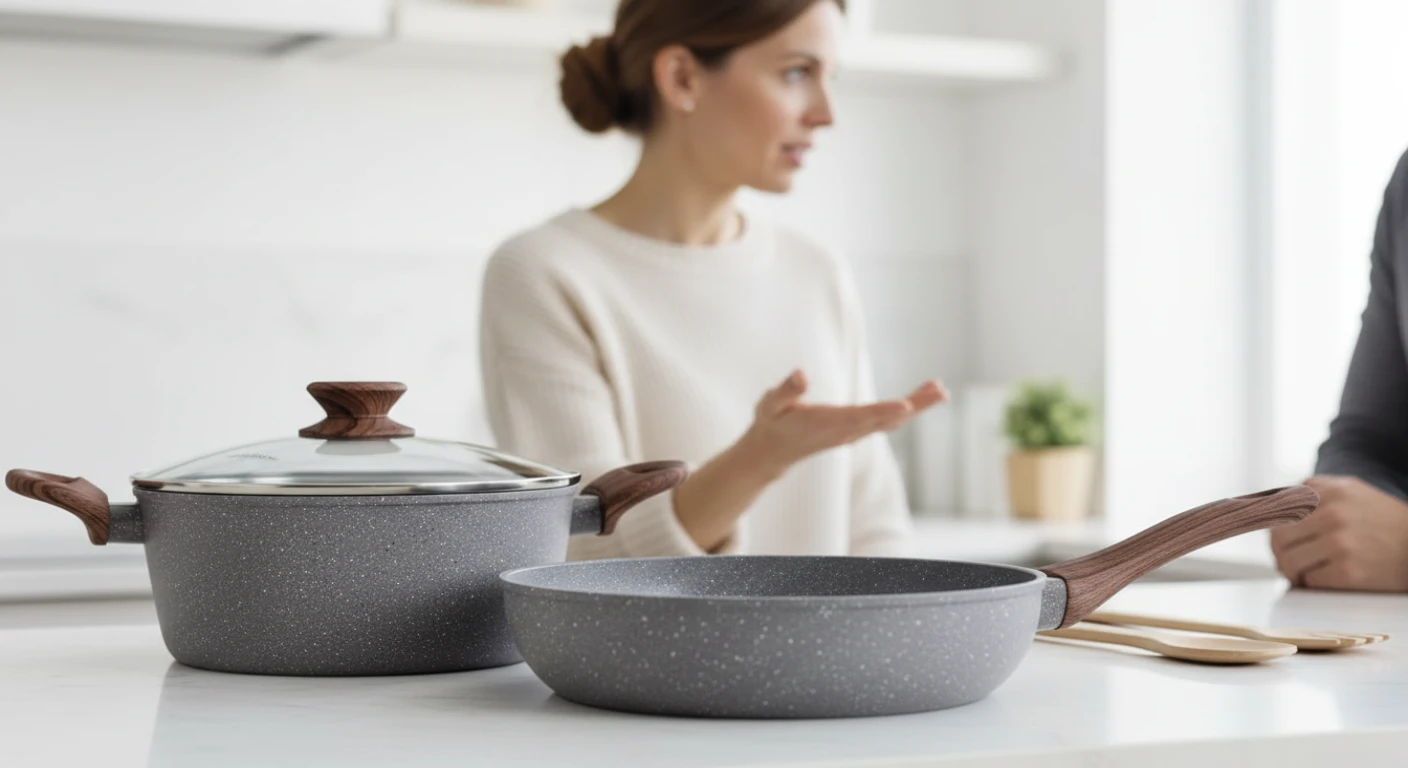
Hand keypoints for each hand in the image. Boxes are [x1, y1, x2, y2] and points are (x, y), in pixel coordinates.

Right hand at [738, 369, 947, 474]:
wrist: (773, 451)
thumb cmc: (772, 422)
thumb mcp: (770, 404)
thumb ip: (786, 391)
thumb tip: (801, 375)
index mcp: (827, 423)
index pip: (860, 416)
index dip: (883, 410)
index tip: (907, 405)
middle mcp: (846, 430)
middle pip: (887, 418)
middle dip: (915, 404)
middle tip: (941, 391)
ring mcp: (854, 432)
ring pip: (891, 420)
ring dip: (917, 405)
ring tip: (940, 390)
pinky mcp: (856, 430)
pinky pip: (887, 420)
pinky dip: (906, 409)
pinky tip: (919, 399)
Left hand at [1269, 475, 1407, 591]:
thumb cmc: (1380, 520)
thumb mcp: (1349, 491)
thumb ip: (1312, 491)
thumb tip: (1266, 503)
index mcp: (1329, 490)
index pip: (1275, 507)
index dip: (1267, 526)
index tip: (1270, 536)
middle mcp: (1332, 514)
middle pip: (1278, 537)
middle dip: (1279, 552)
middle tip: (1287, 559)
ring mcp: (1340, 543)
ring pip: (1288, 560)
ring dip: (1291, 570)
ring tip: (1302, 572)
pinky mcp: (1348, 571)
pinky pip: (1309, 580)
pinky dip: (1310, 583)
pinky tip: (1321, 579)